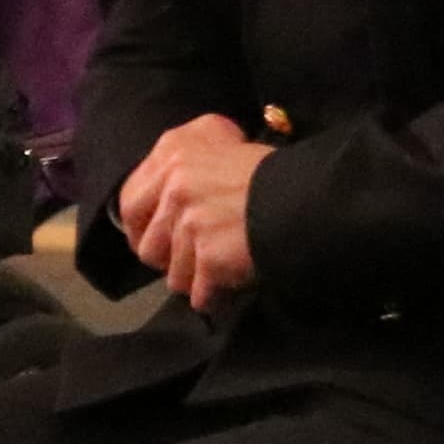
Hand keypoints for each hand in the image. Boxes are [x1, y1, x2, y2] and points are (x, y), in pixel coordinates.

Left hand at [117, 112, 269, 312]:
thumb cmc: (275, 172)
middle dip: (167, 260)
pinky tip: (232, 286)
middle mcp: (175, 185)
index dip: (140, 229)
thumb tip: (168, 192)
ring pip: (174, 276)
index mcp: (173, 152)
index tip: (153, 241)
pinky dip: (217, 296)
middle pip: (148, 246)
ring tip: (223, 269)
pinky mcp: (210, 257)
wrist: (313, 197)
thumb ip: (188, 165)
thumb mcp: (225, 146)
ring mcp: (190, 223)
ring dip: (197, 279)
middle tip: (191, 262)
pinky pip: (200, 294)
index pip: (130, 203)